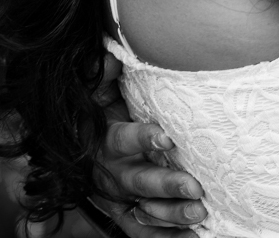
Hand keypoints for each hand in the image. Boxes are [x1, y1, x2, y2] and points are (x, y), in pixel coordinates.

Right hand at [88, 53, 205, 236]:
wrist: (78, 150)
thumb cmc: (100, 115)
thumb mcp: (96, 93)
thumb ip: (102, 76)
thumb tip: (109, 58)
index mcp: (108, 140)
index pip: (124, 138)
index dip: (144, 138)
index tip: (168, 135)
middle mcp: (113, 172)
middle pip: (140, 180)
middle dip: (168, 185)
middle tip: (196, 187)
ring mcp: (120, 196)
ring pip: (145, 209)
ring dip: (172, 214)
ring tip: (200, 213)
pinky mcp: (127, 213)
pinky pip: (144, 230)